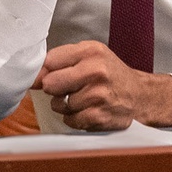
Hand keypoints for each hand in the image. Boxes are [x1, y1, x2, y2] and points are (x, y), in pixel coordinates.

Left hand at [36, 41, 171, 130]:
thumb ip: (61, 60)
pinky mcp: (99, 116)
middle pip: (50, 84)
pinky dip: (75, 118)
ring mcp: (98, 95)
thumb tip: (32, 76)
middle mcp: (96, 71)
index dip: (46, 71)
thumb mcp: (91, 56)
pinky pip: (70, 120)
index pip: (49, 61)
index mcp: (91, 51)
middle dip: (55, 89)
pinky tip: (88, 110)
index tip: (52, 75)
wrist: (139, 96)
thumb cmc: (111, 75)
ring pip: (59, 105)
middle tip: (69, 88)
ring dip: (66, 106)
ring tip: (83, 99)